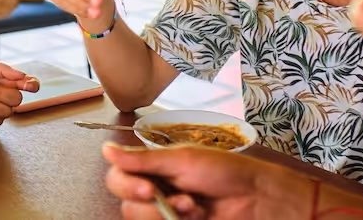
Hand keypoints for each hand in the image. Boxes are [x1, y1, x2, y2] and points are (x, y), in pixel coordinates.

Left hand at [0, 60, 39, 126]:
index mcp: (10, 81)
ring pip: (7, 111)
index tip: (28, 85)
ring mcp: (1, 109)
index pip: (30, 84)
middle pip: (18, 99)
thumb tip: (22, 76)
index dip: (32, 85)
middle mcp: (8, 96)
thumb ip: (4, 70)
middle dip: (0, 92)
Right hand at [103, 144, 317, 219]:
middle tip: (174, 199)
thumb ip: (141, 160)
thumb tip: (105, 150)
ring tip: (194, 207)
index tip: (147, 188)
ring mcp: (165, 212)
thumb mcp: (180, 159)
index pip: (117, 176)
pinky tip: (197, 216)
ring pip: (139, 219)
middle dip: (149, 204)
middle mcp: (154, 189)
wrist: (256, 198)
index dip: (126, 184)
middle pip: (125, 204)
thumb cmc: (223, 171)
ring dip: (166, 215)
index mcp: (152, 168)